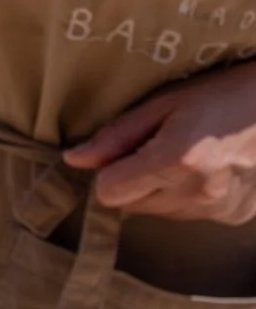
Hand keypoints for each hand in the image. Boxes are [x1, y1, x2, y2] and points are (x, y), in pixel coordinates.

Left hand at [64, 61, 255, 223]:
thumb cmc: (223, 92)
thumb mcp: (167, 101)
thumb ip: (118, 135)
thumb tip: (74, 160)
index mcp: (175, 160)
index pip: (108, 193)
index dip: (110, 172)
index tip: (126, 151)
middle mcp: (198, 192)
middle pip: (132, 206)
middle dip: (135, 180)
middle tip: (163, 146)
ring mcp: (219, 208)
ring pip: (160, 213)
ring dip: (163, 190)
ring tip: (191, 155)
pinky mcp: (234, 216)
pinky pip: (191, 215)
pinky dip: (192, 197)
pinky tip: (212, 167)